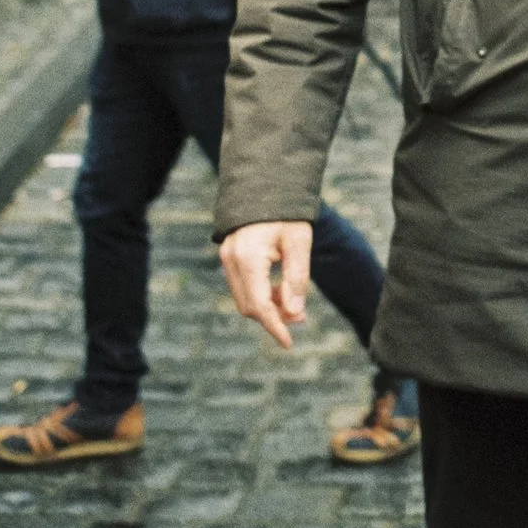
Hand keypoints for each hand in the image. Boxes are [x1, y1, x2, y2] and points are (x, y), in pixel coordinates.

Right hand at [219, 221, 311, 349]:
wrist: (266, 184)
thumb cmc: (287, 213)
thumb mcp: (299, 242)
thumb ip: (297, 278)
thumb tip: (294, 313)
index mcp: (249, 257)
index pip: (260, 305)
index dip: (275, 327)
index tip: (289, 344)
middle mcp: (231, 260)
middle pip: (249, 306)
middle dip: (274, 317)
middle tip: (301, 318)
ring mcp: (226, 257)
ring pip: (244, 298)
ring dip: (267, 307)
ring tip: (293, 304)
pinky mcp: (228, 256)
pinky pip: (242, 286)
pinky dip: (260, 294)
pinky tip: (279, 291)